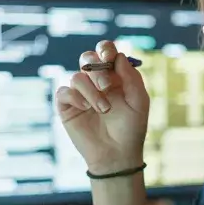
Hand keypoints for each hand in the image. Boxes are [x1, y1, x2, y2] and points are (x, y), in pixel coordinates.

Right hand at [55, 40, 149, 174]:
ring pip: (77, 76)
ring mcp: (80, 93)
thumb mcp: (139, 101)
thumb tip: (119, 56)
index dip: (105, 49)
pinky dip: (76, 97)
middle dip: (97, 69)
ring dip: (91, 91)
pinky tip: (86, 109)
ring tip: (104, 109)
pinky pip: (64, 91)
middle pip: (87, 58)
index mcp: (114, 76)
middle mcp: (95, 81)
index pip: (106, 52)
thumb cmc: (131, 128)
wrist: (117, 154)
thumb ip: (131, 78)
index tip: (109, 58)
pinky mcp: (67, 107)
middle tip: (107, 86)